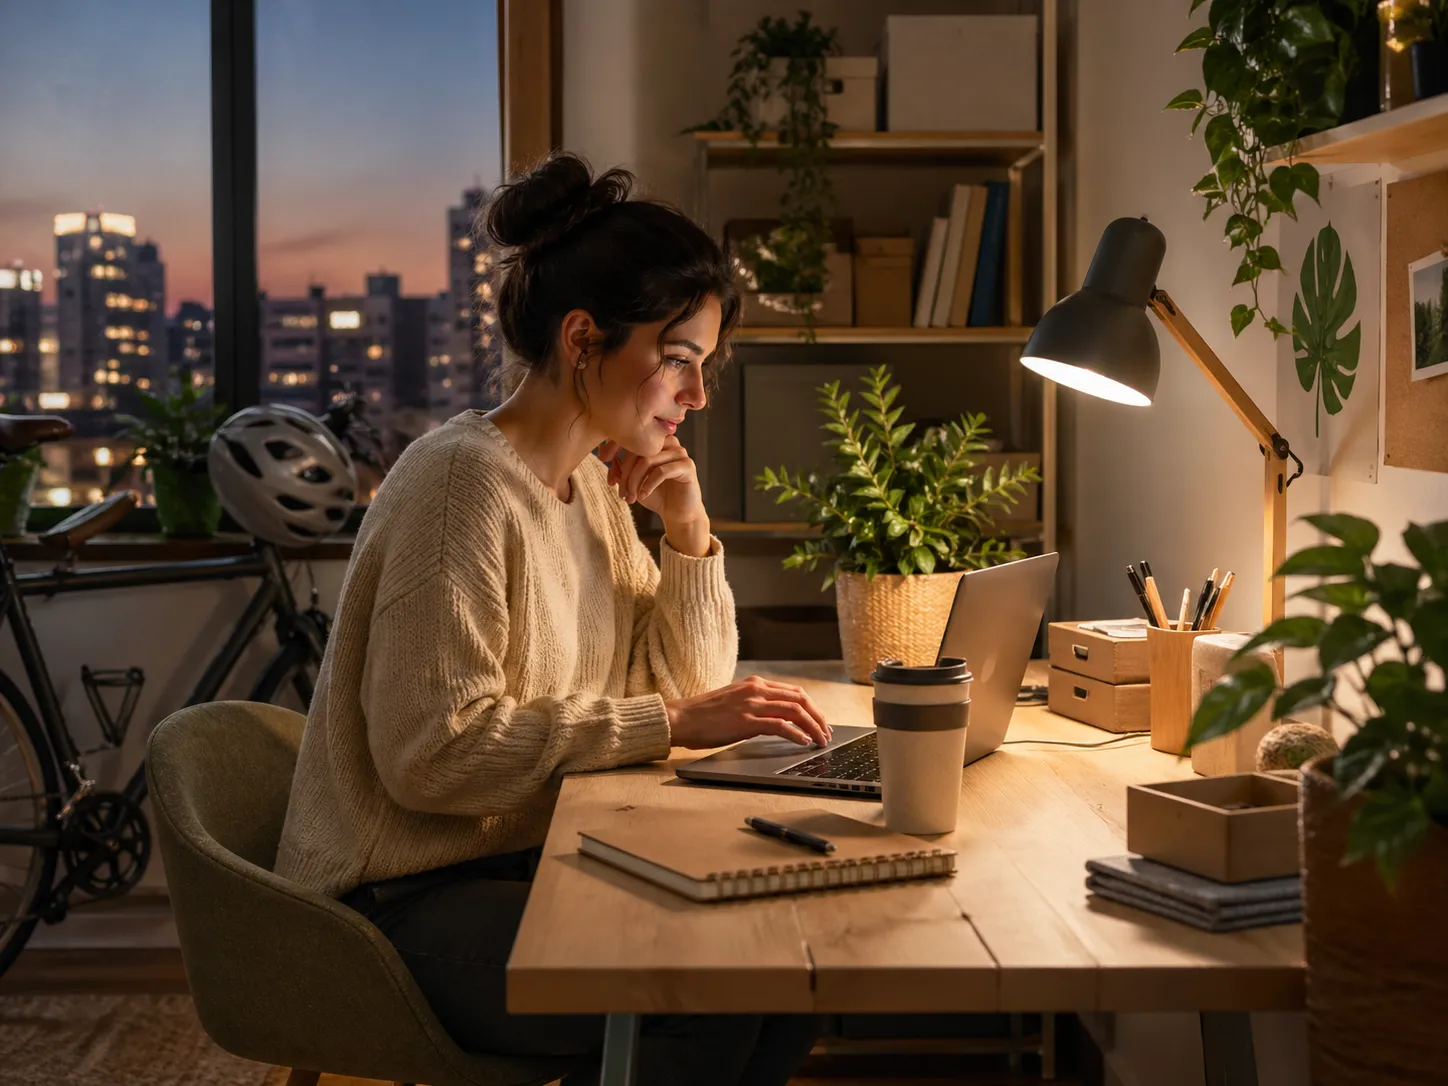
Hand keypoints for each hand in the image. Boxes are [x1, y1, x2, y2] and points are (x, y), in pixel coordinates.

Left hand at [597, 436, 704, 524]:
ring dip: (635, 481)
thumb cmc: (656, 495)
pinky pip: (662, 471)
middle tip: (621, 493)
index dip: (615, 448)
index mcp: (656, 440)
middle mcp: (669, 442)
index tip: (604, 465)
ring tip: (631, 497)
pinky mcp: (688, 466)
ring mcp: (680, 453)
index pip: (632, 437)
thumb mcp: (633, 482)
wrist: (678, 513)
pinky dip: (648, 484)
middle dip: (625, 473)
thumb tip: (608, 459)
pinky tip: (643, 496)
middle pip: (638, 449)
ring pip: (648, 460)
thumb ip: (622, 469)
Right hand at [665, 676, 833, 749]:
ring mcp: (751, 704)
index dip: (812, 708)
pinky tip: (803, 742)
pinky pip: (779, 726)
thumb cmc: (704, 714)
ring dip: (812, 727)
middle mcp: (756, 690)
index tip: (820, 721)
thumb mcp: (734, 701)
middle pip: (800, 700)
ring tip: (820, 740)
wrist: (681, 718)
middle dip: (818, 717)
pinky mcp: (746, 721)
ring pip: (794, 711)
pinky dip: (796, 734)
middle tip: (826, 733)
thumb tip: (777, 719)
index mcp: (755, 684)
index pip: (794, 692)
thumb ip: (755, 704)